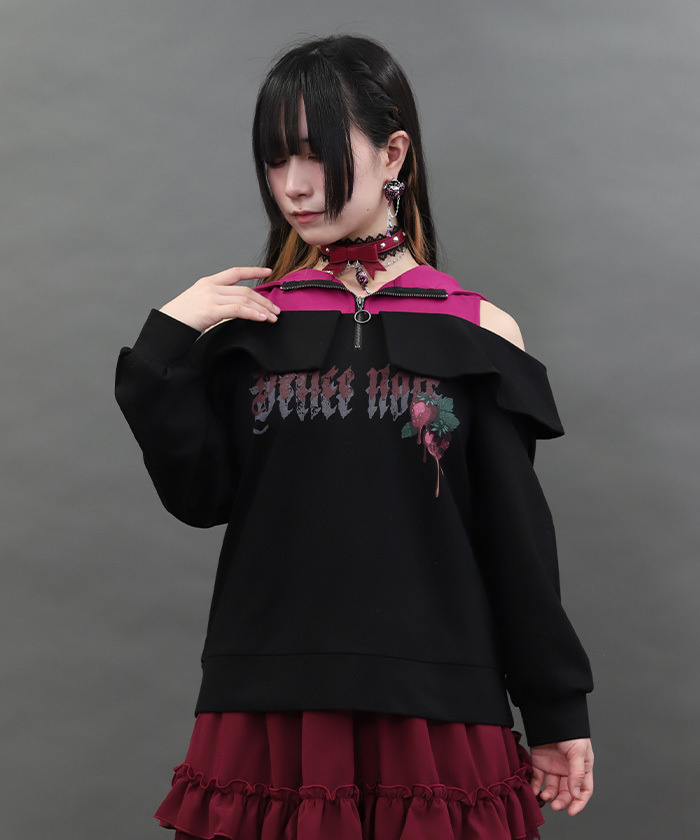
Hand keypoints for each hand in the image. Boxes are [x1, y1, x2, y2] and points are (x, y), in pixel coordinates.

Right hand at [159, 266, 279, 331]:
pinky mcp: (211, 310)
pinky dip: (253, 314)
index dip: (253, 271)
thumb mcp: (199, 303)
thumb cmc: (181, 318)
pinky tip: (261, 318)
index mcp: (208, 282)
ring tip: (272, 317)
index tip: (268, 272)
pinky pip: (238, 310)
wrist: (166, 326)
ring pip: (245, 300)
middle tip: (275, 310)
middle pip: (245, 290)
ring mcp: (211, 297)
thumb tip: (236, 308)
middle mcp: (211, 287)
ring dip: (262, 309)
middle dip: (264, 301)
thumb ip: (217, 301)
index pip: (235, 272)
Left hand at [529, 737, 593, 815]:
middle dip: (562, 800)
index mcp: (582, 768)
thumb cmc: (570, 732)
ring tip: (545, 796)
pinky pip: (538, 778)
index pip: (583, 790)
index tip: (571, 811)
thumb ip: (577, 773)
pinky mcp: (539, 762)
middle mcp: (568, 770)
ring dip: (549, 795)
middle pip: (567, 791)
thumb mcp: (579, 752)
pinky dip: (536, 786)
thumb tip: (575, 794)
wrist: (550, 716)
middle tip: (555, 805)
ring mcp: (553, 767)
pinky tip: (535, 790)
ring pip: (552, 787)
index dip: (579, 802)